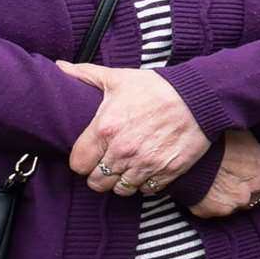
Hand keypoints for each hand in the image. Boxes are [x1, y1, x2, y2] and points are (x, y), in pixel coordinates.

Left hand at [58, 62, 210, 196]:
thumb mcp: (119, 78)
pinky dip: (146, 184)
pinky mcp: (167, 172)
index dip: (82, 161)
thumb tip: (60, 67)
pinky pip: (147, 190)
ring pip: (121, 190)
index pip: (78, 164)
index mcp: (105, 130)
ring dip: (123, 181)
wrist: (199, 97)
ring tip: (128, 168)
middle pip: (97, 182)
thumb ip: (86, 74)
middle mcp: (122, 152)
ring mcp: (145, 164)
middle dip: (100, 175)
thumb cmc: (157, 87)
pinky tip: (148, 170)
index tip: (91, 156)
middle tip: (108, 164)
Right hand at [189, 129, 259, 218]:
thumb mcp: (242, 136)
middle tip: (232, 177)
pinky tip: (203, 188)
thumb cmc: (213, 136)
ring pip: (238, 205)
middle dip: (248, 190)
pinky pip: (216, 210)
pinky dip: (211, 203)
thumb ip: (254, 151)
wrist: (180, 149)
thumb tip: (256, 150)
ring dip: (230, 197)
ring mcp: (233, 203)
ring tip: (215, 181)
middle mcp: (254, 189)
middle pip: (258, 197)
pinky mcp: (213, 211)